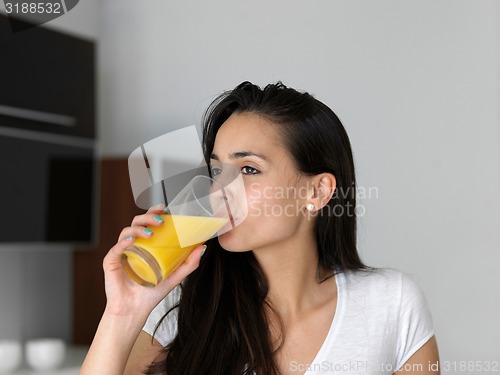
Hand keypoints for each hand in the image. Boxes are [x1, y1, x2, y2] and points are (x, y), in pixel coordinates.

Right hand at [102, 204, 204, 319]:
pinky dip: (124, 242)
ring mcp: (121, 252)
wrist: (135, 311)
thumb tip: (202, 247)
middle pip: (136, 222)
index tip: (164, 208)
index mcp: (145, 245)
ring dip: (138, 229)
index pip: (148, 223)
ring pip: (126, 232)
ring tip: (150, 234)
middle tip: (160, 221)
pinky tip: (132, 241)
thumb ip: (189, 263)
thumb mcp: (175, 276)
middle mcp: (132, 245)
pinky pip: (116, 248)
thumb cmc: (151, 293)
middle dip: (148, 217)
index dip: (153, 212)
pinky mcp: (111, 262)